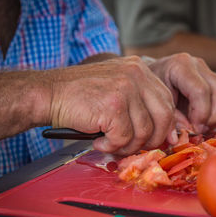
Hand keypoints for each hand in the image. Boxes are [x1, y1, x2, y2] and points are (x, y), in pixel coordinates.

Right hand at [50, 56, 175, 154]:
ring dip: (127, 146)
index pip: (166, 101)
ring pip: (144, 131)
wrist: (48, 93)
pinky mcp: (113, 105)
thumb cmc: (82, 96)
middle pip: (164, 116)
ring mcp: (125, 89)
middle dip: (152, 139)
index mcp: (139, 69)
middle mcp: (136, 75)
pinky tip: (98, 142)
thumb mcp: (117, 89)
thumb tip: (166, 135)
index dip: (165, 126)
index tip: (158, 140)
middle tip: (134, 147)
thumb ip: (141, 105)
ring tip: (110, 144)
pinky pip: (124, 138)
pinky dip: (111, 147)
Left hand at [148, 53, 215, 132]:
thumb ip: (171, 118)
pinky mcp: (212, 80)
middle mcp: (197, 64)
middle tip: (200, 131)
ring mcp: (207, 70)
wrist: (146, 79)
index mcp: (180, 66)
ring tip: (202, 128)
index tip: (194, 129)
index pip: (200, 90)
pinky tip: (204, 123)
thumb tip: (190, 130)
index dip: (201, 114)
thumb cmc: (149, 92)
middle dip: (214, 116)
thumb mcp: (155, 103)